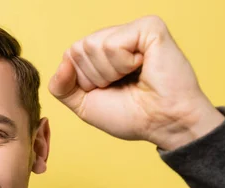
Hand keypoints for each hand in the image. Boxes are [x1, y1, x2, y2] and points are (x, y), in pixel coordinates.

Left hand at [48, 15, 224, 150]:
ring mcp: (132, 30)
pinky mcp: (149, 27)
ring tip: (134, 77)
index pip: (70, 56)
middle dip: (95, 77)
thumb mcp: (84, 105)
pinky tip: (142, 67)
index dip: (83, 81)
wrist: (162, 123)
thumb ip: (62, 86)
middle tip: (123, 85)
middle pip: (78, 49)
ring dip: (109, 72)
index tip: (109, 90)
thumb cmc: (131, 115)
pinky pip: (113, 44)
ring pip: (92, 46)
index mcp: (102, 52)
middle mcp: (116, 37)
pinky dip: (123, 64)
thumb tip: (63, 61)